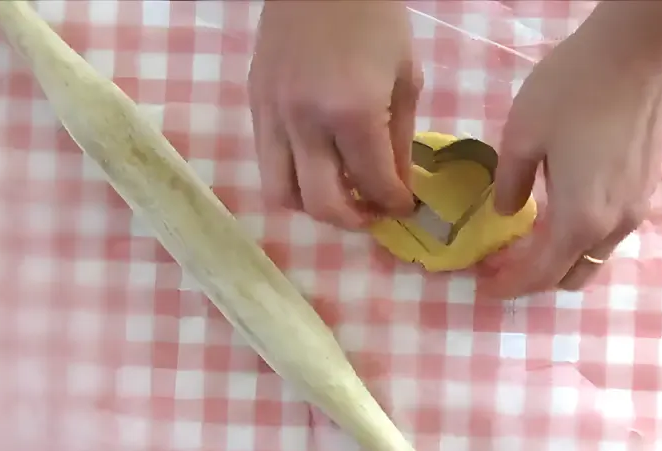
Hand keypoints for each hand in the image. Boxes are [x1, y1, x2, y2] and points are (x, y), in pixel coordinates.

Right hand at [249, 1, 420, 228]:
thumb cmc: (375, 19)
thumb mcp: (405, 78)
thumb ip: (400, 141)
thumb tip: (398, 189)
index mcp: (353, 113)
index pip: (372, 184)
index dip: (394, 204)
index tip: (406, 206)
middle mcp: (306, 123)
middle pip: (322, 205)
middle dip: (353, 220)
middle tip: (373, 213)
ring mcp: (273, 115)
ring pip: (282, 193)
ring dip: (314, 206)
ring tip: (340, 195)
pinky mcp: (255, 105)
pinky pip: (267, 161)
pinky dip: (293, 178)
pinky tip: (318, 166)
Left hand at [480, 2, 661, 297]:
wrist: (643, 49)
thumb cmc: (575, 87)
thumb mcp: (522, 133)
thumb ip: (511, 183)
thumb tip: (509, 211)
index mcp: (580, 219)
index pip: (540, 274)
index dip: (509, 285)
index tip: (483, 285)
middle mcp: (614, 225)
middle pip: (571, 274)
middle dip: (534, 276)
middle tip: (501, 260)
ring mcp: (637, 207)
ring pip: (594, 254)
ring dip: (561, 255)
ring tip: (528, 234)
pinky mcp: (648, 185)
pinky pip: (610, 230)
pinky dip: (581, 234)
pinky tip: (560, 206)